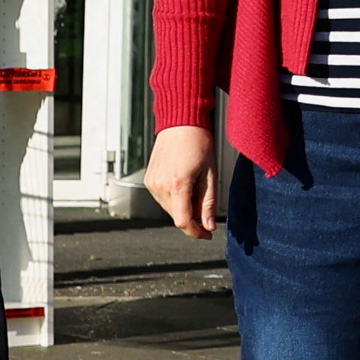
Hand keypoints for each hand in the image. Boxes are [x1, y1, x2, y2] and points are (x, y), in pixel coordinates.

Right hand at [141, 124, 220, 239]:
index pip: (183, 221)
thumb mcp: (210, 174)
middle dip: (193, 216)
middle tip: (205, 198)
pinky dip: (175, 197)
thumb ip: (208, 203)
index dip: (196, 232)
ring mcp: (151, 183)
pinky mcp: (148, 180)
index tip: (207, 234)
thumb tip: (208, 226)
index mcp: (177, 184)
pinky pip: (163, 198)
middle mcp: (160, 185)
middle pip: (177, 215)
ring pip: (170, 208)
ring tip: (194, 183)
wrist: (180, 124)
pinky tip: (183, 181)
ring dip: (184, 206)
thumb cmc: (199, 144)